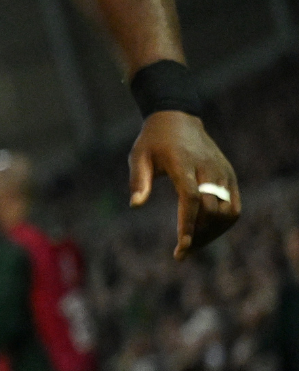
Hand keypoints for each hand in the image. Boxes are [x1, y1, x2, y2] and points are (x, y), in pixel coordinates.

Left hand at [129, 110, 240, 258]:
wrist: (177, 118)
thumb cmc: (153, 141)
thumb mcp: (138, 155)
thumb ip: (138, 180)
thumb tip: (136, 205)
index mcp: (183, 162)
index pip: (191, 198)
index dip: (188, 224)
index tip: (182, 246)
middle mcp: (208, 167)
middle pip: (212, 209)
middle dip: (199, 234)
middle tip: (182, 251)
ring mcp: (223, 172)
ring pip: (228, 212)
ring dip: (213, 233)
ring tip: (193, 244)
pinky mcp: (230, 176)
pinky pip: (234, 207)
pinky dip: (222, 224)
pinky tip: (206, 232)